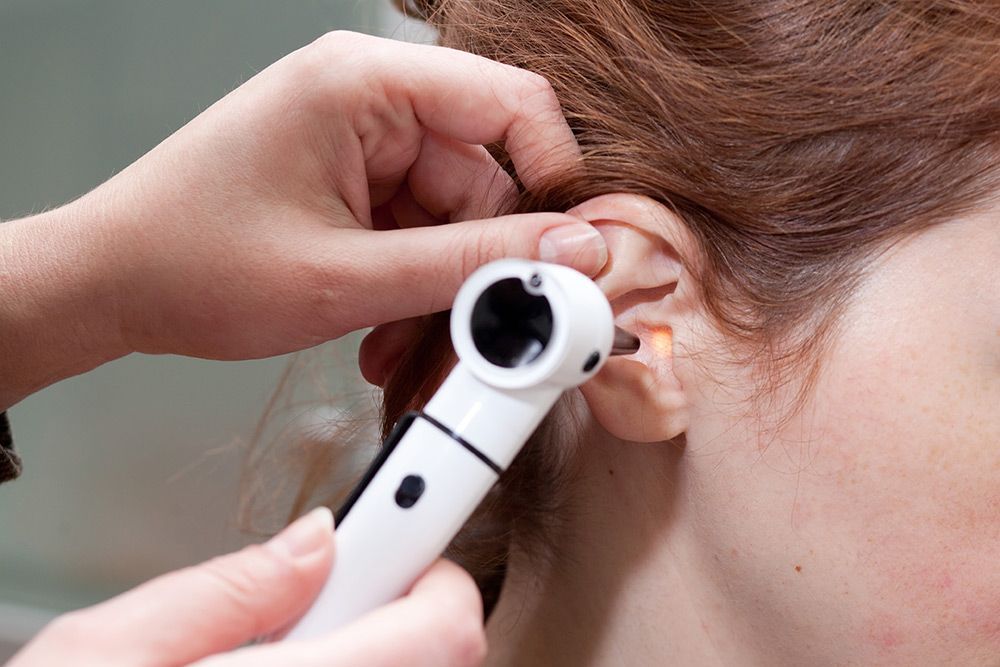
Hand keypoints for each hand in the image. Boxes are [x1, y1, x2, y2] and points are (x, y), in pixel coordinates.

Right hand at [9, 508, 486, 666]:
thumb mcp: (110, 649)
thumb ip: (229, 589)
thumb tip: (315, 540)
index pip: (444, 628)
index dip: (433, 565)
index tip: (410, 530)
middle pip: (437, 655)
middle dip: (396, 601)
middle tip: (328, 585)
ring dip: (371, 642)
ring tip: (288, 644)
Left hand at [85, 30, 603, 359]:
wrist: (110, 285)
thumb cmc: (192, 263)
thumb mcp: (347, 278)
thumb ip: (470, 265)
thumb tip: (569, 254)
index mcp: (363, 84)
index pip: (511, 103)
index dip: (553, 180)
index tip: (562, 254)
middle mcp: (368, 102)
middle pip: (483, 182)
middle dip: (477, 271)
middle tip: (471, 339)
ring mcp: (359, 144)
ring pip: (451, 222)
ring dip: (437, 294)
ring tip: (398, 352)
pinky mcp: (350, 182)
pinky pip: (415, 234)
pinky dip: (408, 289)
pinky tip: (380, 333)